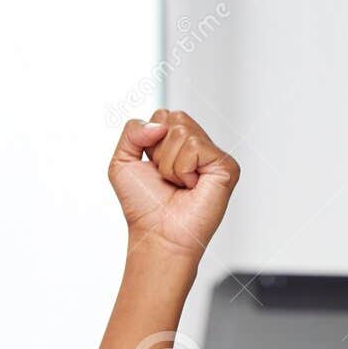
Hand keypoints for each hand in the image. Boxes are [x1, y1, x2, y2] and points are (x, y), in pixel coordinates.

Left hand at [108, 108, 239, 265]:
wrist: (157, 234)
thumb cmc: (143, 205)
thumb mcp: (122, 161)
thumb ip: (132, 130)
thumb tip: (159, 124)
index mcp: (178, 142)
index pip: (162, 115)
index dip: (148, 141)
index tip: (152, 168)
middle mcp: (198, 146)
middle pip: (173, 117)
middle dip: (158, 150)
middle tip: (165, 177)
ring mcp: (213, 155)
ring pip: (182, 132)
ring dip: (168, 164)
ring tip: (177, 184)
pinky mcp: (226, 166)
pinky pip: (194, 146)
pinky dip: (182, 169)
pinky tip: (190, 187)